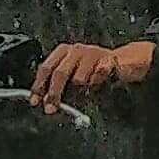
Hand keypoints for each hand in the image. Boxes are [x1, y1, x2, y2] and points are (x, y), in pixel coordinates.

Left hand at [28, 39, 153, 111]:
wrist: (123, 63)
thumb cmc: (94, 71)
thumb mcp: (73, 77)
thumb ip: (59, 86)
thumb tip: (45, 101)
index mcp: (64, 51)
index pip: (46, 67)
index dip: (39, 86)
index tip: (35, 101)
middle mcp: (76, 50)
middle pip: (60, 73)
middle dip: (54, 94)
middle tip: (51, 108)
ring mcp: (92, 53)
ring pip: (79, 79)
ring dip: (81, 92)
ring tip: (86, 92)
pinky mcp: (108, 59)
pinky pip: (97, 79)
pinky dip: (97, 87)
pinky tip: (99, 86)